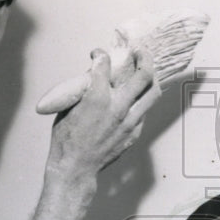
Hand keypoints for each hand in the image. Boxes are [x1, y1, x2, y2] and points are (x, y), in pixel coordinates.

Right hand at [47, 46, 159, 180]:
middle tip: (139, 52)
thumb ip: (84, 90)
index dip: (101, 54)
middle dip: (143, 56)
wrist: (75, 168)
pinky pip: (145, 111)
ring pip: (152, 92)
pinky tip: (137, 97)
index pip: (105, 64)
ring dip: (151, 77)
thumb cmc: (66, 140)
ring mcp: (129, 121)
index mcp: (97, 97)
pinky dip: (143, 100)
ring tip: (146, 72)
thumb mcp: (68, 108)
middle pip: (143, 73)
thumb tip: (94, 77)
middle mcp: (118, 107)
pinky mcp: (134, 133)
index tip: (98, 54)